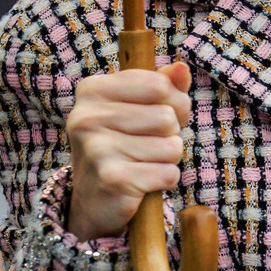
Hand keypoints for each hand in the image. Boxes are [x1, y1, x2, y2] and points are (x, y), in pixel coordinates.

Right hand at [63, 59, 191, 241]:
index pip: (160, 85)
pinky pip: (168, 174)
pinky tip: (142, 183)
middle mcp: (87, 117)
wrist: (94, 202)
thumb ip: (161, 85)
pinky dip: (163, 181)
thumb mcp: (138, 109)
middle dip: (169, 135)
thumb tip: (182, 68)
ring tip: (143, 164)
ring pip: (171, 146)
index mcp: (92, 90)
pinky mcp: (113, 179)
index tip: (156, 117)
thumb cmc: (123, 146)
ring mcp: (97, 149)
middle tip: (146, 146)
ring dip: (167, 159)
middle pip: (167, 117)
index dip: (173, 104)